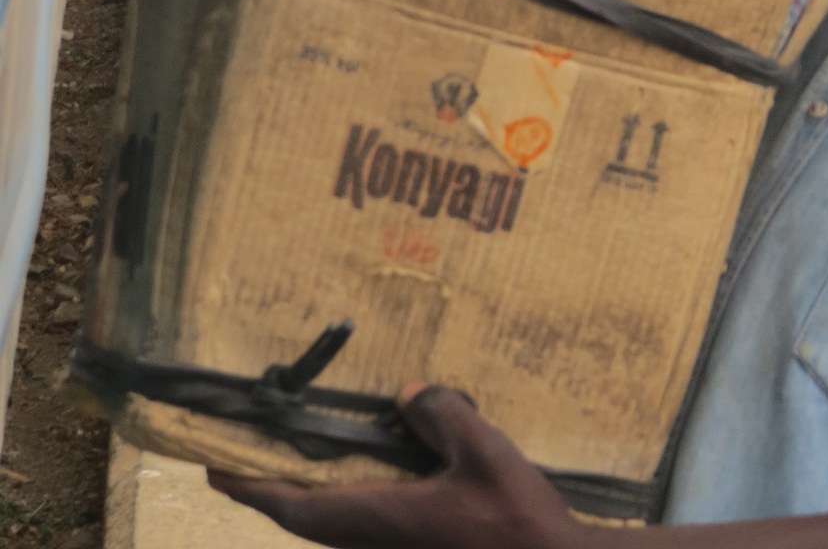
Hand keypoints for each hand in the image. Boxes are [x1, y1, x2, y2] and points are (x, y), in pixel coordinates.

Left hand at [209, 385, 580, 548]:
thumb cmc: (515, 520)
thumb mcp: (484, 451)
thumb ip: (441, 414)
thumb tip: (407, 392)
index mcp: (379, 518)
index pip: (296, 505)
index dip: (253, 487)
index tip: (216, 467)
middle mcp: (374, 543)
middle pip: (305, 519)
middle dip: (271, 488)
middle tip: (247, 452)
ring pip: (331, 527)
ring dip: (307, 496)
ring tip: (297, 457)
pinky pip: (359, 528)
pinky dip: (343, 502)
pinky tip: (366, 475)